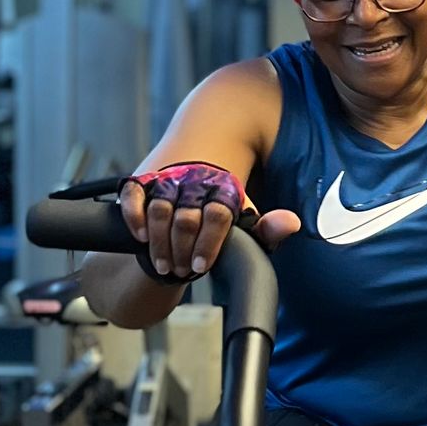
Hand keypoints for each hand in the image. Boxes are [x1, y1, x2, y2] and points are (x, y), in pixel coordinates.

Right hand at [121, 162, 299, 282]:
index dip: (209, 244)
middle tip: (182, 270)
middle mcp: (195, 180)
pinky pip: (134, 195)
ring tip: (164, 266)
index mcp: (224, 188)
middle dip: (182, 251)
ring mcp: (167, 179)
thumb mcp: (247, 214)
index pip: (218, 216)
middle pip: (187, 219)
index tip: (200, 266)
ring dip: (160, 243)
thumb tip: (292, 224)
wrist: (199, 155)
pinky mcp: (143, 179)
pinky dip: (135, 217)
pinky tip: (143, 237)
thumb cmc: (223, 201)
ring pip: (160, 210)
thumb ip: (267, 226)